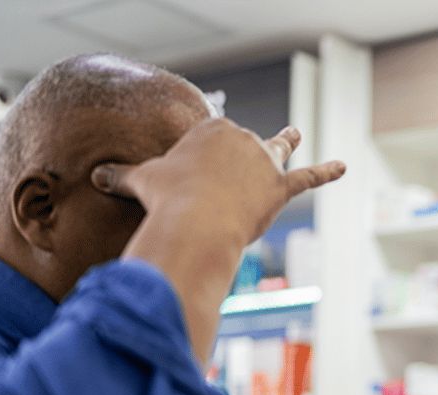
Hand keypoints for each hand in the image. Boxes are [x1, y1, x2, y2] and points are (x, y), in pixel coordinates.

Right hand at [91, 119, 344, 245]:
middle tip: (225, 178)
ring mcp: (264, 163)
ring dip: (286, 143)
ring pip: (278, 150)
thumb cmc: (166, 198)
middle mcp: (242, 139)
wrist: (195, 221)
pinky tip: (344, 167)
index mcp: (211, 130)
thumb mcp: (139, 181)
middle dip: (237, 158)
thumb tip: (92, 178)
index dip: (205, 153)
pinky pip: (308, 178)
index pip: (214, 135)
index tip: (197, 166)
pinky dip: (326, 173)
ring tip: (295, 133)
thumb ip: (120, 176)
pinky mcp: (281, 188)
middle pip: (244, 144)